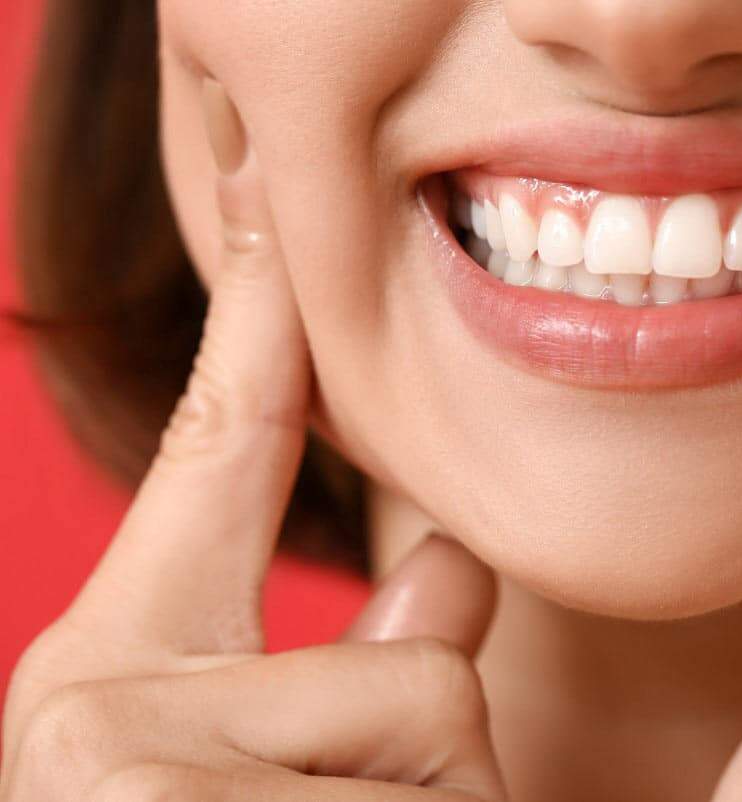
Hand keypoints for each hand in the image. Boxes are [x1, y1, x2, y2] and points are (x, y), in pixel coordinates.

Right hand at [0, 80, 502, 801]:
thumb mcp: (349, 790)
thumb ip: (381, 670)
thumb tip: (445, 562)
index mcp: (122, 673)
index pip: (222, 457)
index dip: (256, 329)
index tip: (275, 207)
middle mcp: (86, 700)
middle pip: (409, 665)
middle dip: (428, 759)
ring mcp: (107, 758)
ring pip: (422, 711)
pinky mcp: (140, 785)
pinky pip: (414, 766)